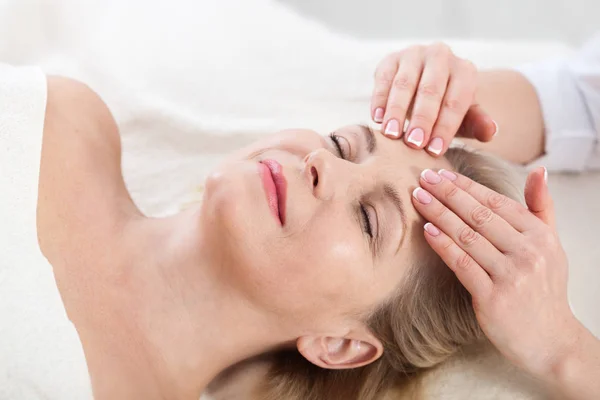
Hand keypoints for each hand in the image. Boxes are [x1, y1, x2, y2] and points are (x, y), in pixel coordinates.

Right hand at [371, 43, 496, 155]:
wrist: (422, 83)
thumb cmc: (445, 106)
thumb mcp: (463, 116)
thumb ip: (476, 123)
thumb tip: (490, 131)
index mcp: (464, 70)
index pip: (456, 101)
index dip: (446, 127)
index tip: (435, 151)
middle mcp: (441, 56)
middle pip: (431, 90)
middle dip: (422, 119)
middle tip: (414, 144)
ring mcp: (414, 54)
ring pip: (405, 83)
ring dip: (397, 110)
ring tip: (392, 134)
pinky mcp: (391, 59)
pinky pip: (384, 79)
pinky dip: (379, 99)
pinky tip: (376, 118)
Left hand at [410, 166, 582, 379]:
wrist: (551, 341)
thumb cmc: (544, 289)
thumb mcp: (551, 245)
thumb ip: (541, 209)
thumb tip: (539, 171)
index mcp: (539, 235)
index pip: (496, 202)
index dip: (466, 186)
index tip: (442, 173)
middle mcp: (528, 252)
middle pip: (479, 215)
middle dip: (448, 193)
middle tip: (423, 178)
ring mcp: (511, 275)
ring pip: (467, 236)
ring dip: (439, 214)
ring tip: (419, 198)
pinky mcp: (493, 298)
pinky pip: (462, 264)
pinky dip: (443, 245)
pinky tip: (427, 230)